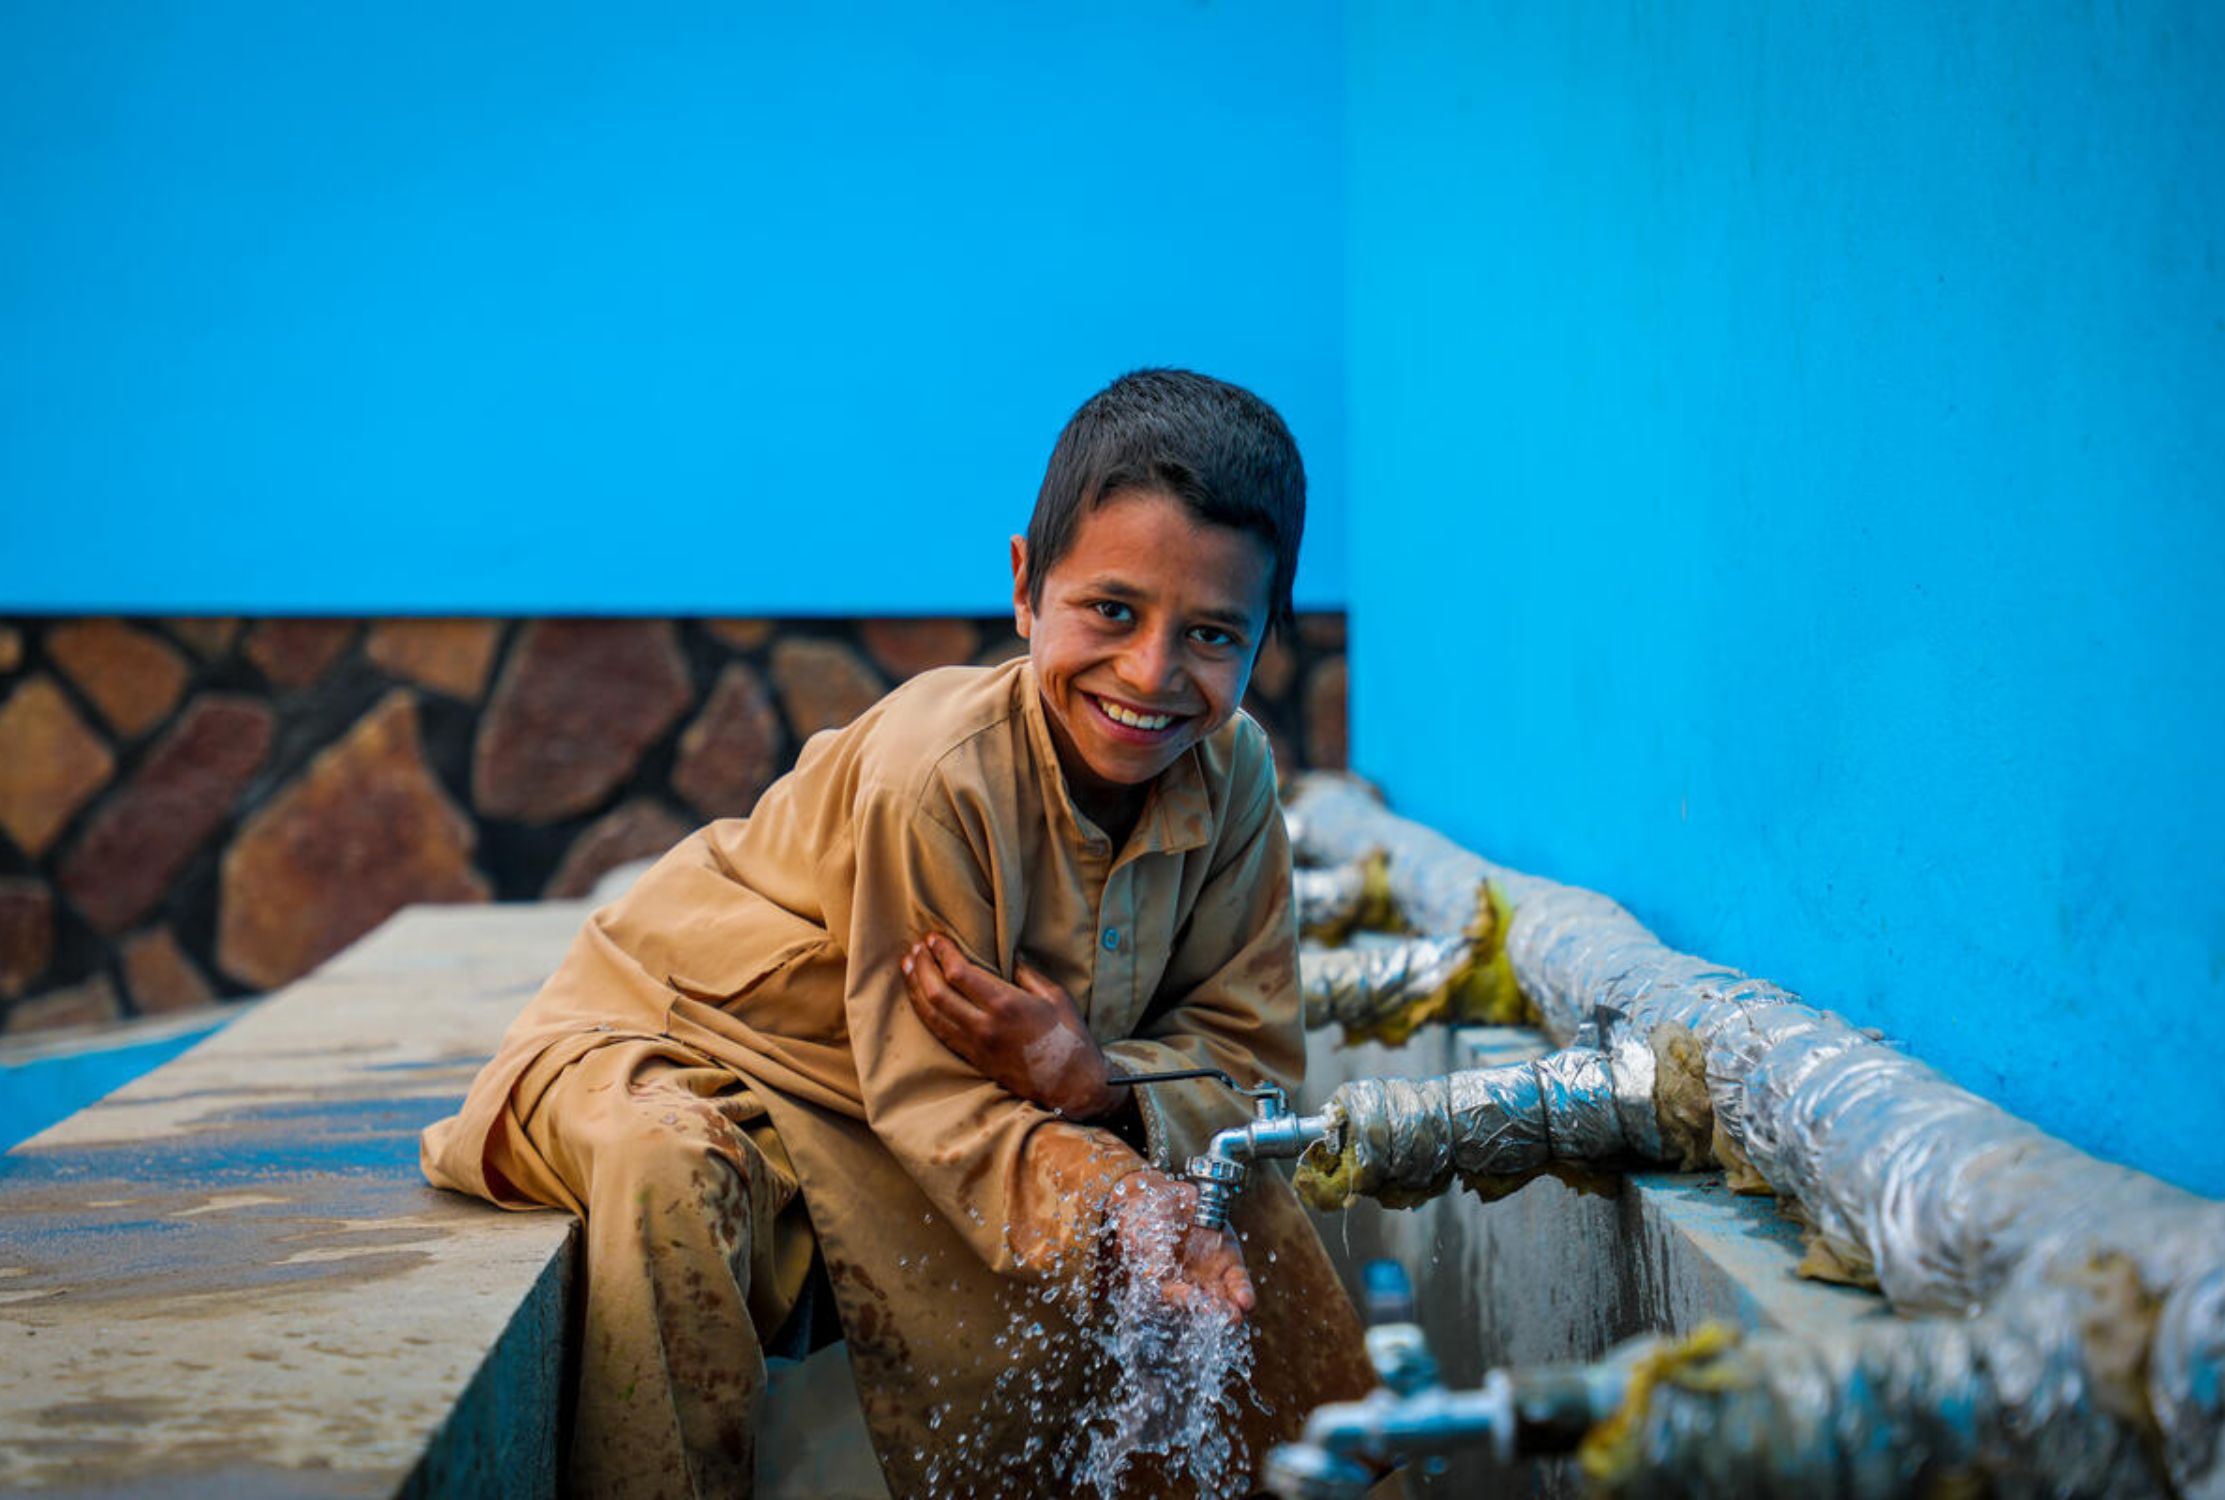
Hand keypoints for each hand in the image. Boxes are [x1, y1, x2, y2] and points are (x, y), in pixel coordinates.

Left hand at [901, 932, 1121, 1118]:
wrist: (1071, 1085)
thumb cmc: (1069, 1037)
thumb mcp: (1055, 996)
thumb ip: (1028, 973)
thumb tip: (1009, 956)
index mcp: (1005, 1004)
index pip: (959, 973)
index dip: (942, 952)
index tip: (935, 937)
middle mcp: (984, 1025)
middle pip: (937, 993)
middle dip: (922, 967)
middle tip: (916, 948)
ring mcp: (975, 1045)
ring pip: (932, 1014)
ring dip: (915, 988)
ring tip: (907, 967)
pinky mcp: (973, 1059)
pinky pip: (939, 1033)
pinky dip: (924, 1013)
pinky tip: (918, 999)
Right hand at [1106, 1169, 1255, 1319]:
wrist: (1165, 1197)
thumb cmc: (1146, 1219)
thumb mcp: (1143, 1234)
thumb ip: (1151, 1255)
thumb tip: (1153, 1274)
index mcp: (1165, 1283)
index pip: (1177, 1296)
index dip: (1188, 1300)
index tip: (1200, 1304)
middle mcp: (1189, 1284)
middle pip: (1204, 1305)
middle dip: (1217, 1313)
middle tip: (1229, 1317)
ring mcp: (1209, 1274)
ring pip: (1223, 1297)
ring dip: (1233, 1307)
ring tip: (1240, 1310)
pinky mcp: (1228, 1260)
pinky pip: (1237, 1280)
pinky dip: (1242, 1290)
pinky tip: (1246, 1300)